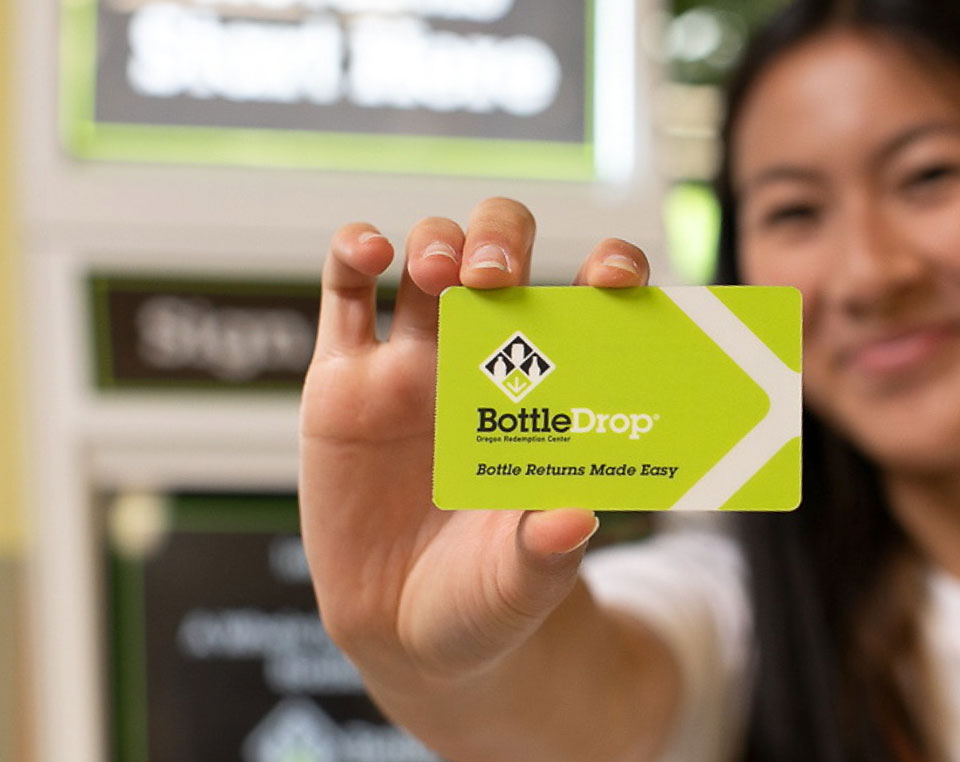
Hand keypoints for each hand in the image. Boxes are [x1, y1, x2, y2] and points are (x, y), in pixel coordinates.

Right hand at [299, 198, 654, 712]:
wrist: (407, 634)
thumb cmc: (488, 598)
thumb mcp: (521, 586)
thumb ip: (547, 555)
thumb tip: (576, 519)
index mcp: (554, 389)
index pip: (593, 298)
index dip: (611, 269)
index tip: (614, 277)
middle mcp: (488, 359)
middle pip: (501, 252)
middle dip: (504, 241)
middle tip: (499, 279)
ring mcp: (417, 362)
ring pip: (429, 255)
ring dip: (439, 242)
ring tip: (441, 274)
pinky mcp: (345, 379)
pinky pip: (347, 292)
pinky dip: (353, 251)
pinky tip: (369, 250)